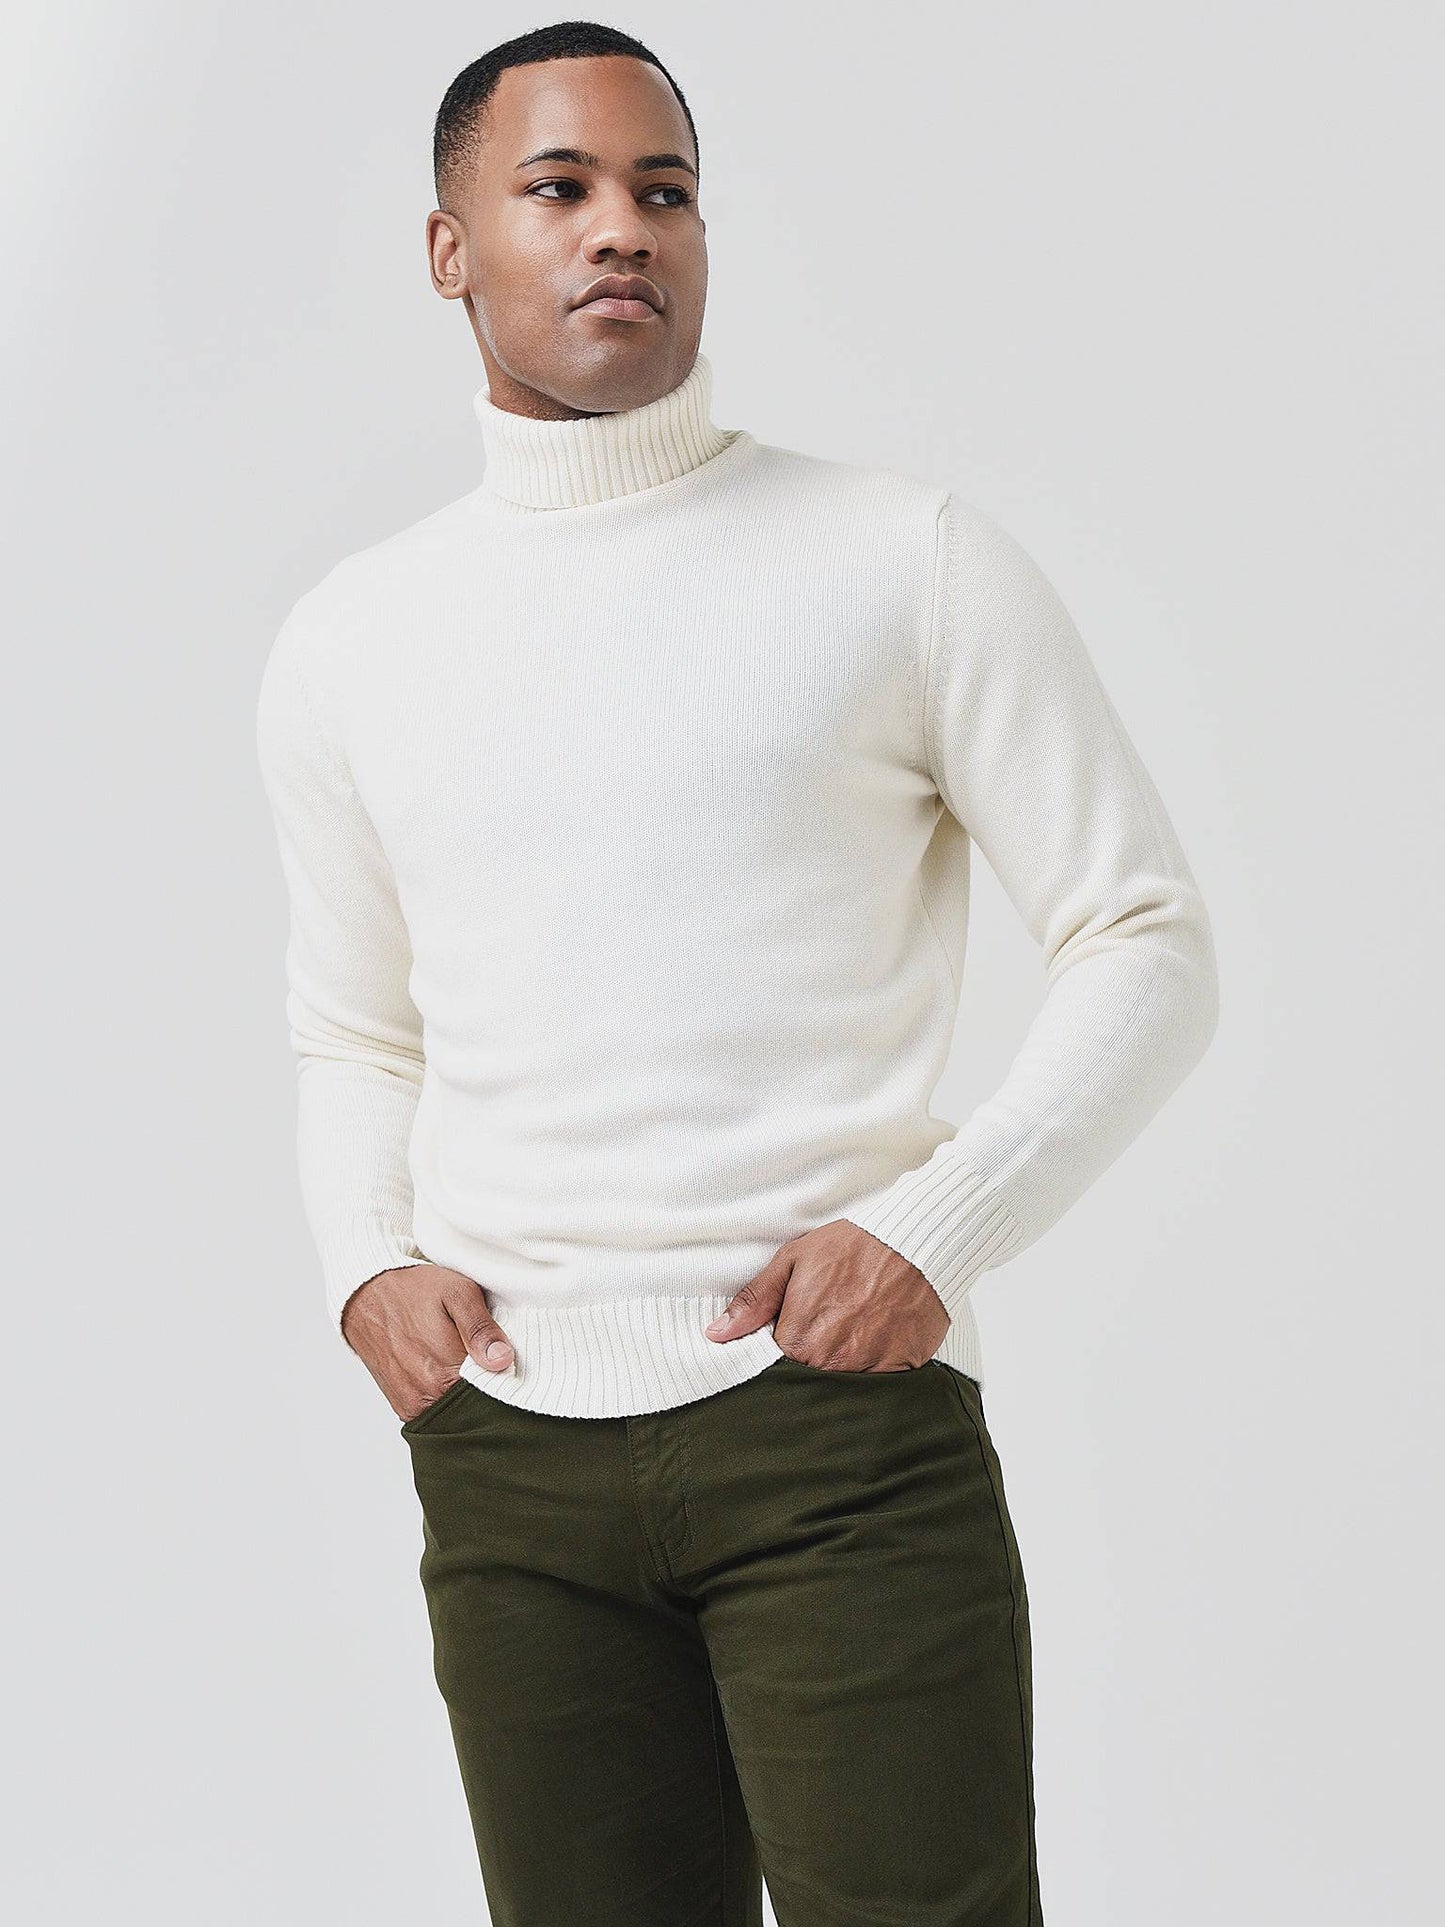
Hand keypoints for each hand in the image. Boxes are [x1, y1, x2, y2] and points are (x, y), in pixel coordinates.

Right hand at [340, 1264, 516, 1420]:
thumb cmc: (413, 1290)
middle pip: (475, 1406)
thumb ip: (481, 1328)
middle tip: (484, 1356)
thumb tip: (502, 1360)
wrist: (366, 1295)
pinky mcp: (404, 1408)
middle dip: (486, 1386)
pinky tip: (447, 1371)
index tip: (505, 1358)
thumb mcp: (457, 1293)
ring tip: (462, 1361)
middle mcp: (427, 1398)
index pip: (494, 1393)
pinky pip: (436, 1412)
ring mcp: (413, 1406)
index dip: (505, 1377)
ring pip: (456, 1411)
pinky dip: (447, 1397)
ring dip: (465, 1392)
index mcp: (445, 1374)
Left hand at [704, 1221, 948, 1370]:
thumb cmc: (853, 1247)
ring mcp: (867, 1368)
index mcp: (798, 1338)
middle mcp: (831, 1360)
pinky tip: (873, 1347)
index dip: (778, 1362)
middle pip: (808, 1382)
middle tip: (823, 1339)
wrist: (914, 1242)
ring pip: (841, 1388)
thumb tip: (718, 1334)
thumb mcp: (793, 1261)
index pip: (774, 1371)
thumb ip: (755, 1301)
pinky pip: (878, 1387)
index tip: (788, 1347)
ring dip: (840, 1371)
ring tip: (849, 1341)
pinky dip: (873, 1374)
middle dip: (809, 1368)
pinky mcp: (900, 1369)